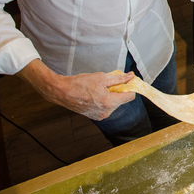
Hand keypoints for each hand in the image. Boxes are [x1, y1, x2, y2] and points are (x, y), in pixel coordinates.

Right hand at [18, 60, 136, 120]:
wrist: (62, 92)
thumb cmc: (80, 83)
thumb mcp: (102, 77)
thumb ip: (119, 78)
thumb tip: (131, 76)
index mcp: (109, 102)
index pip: (130, 96)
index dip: (131, 87)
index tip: (128, 81)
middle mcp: (106, 112)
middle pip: (122, 100)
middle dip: (119, 91)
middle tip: (110, 82)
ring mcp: (100, 116)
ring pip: (114, 104)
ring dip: (112, 96)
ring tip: (100, 88)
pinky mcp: (95, 116)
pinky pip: (106, 107)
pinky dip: (105, 100)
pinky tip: (96, 94)